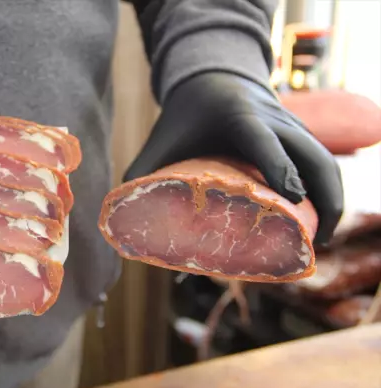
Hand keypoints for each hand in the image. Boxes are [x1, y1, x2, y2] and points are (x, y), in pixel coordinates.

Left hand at [124, 72, 343, 245]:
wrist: (212, 75)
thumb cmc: (185, 113)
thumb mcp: (162, 137)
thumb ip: (142, 170)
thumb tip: (124, 214)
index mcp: (238, 115)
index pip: (263, 140)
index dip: (278, 166)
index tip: (291, 198)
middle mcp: (273, 117)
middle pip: (312, 155)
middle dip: (323, 197)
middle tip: (315, 241)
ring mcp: (291, 123)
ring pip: (325, 160)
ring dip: (332, 198)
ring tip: (321, 239)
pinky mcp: (299, 132)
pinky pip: (323, 160)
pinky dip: (328, 188)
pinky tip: (322, 217)